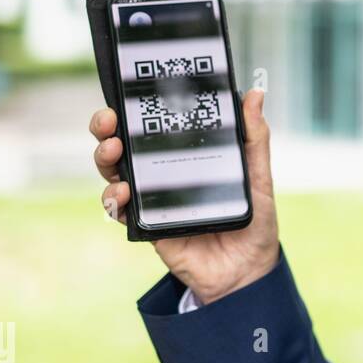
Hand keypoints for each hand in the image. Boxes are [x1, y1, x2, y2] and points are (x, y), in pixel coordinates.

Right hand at [91, 89, 280, 304]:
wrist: (248, 271)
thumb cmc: (255, 219)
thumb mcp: (259, 175)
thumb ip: (255, 137)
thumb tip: (255, 93)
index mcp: (186, 154)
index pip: (155, 123)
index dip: (136, 106)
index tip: (130, 91)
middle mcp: (162, 172)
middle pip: (124, 142)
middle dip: (107, 126)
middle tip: (109, 120)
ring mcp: (151, 198)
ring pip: (114, 171)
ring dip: (104, 157)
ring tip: (113, 151)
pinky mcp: (146, 225)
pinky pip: (119, 210)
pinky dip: (112, 198)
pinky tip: (121, 192)